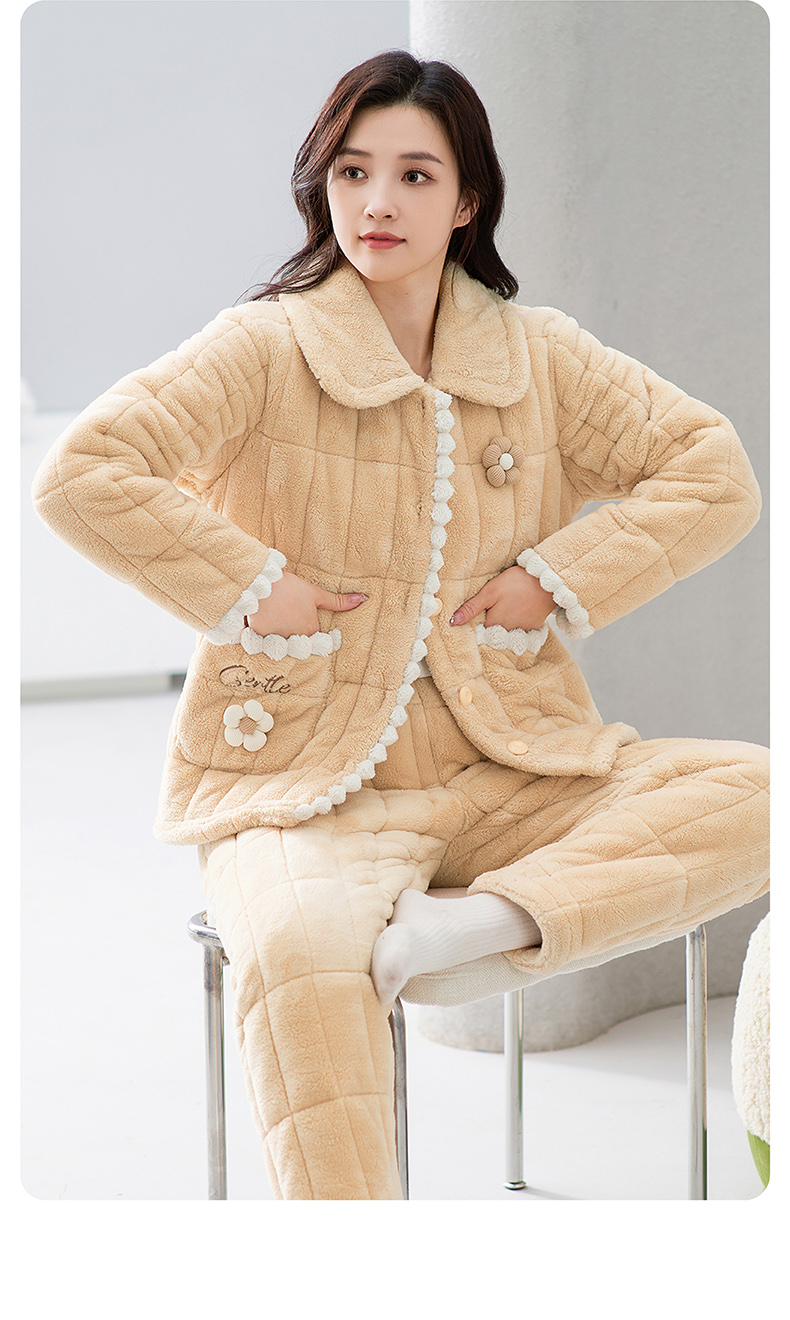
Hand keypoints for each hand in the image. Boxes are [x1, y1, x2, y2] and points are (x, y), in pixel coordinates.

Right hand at [247, 571, 367, 636]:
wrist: (260, 584)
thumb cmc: (290, 587)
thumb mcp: (315, 593)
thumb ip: (338, 601)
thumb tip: (364, 598)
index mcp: (311, 631)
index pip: (315, 639)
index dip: (308, 628)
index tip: (300, 620)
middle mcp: (297, 641)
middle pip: (299, 643)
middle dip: (295, 634)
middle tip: (286, 617)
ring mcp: (278, 642)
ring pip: (283, 644)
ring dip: (281, 635)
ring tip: (276, 619)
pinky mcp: (261, 641)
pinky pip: (267, 645)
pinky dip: (266, 637)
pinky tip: (265, 623)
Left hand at [450, 565, 554, 631]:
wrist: (547, 579)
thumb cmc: (517, 583)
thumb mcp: (489, 592)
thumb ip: (471, 608)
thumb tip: (452, 622)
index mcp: (494, 625)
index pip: (479, 632)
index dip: (476, 624)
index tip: (478, 614)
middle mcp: (508, 633)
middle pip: (493, 633)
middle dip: (490, 624)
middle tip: (495, 606)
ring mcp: (523, 632)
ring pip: (507, 632)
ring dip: (504, 624)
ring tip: (507, 606)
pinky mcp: (534, 627)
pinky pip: (520, 630)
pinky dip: (517, 622)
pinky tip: (518, 609)